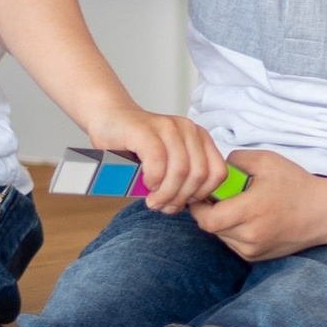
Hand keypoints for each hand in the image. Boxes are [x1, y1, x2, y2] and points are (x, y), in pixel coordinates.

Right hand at [94, 106, 226, 213]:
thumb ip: (182, 180)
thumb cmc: (137, 147)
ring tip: (152, 200)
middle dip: (180, 198)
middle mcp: (188, 129)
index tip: (181, 202)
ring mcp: (168, 127)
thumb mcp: (167, 164)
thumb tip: (186, 207)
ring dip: (165, 193)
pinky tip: (146, 184)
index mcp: (198, 138)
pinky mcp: (146, 130)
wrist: (109, 119)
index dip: (201, 195)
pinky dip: (153, 180)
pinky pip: (158, 162)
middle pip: (198, 175)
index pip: (217, 173)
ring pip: (180, 171)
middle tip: (162, 205)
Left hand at [195, 148, 326, 259]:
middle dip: (209, 211)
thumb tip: (215, 169)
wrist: (322, 213)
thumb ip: (236, 160)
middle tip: (220, 196)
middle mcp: (251, 236)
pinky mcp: (256, 258)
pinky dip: (233, 231)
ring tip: (239, 206)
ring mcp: (253, 250)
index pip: (207, 219)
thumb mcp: (266, 160)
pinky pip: (232, 243)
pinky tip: (248, 218)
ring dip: (221, 221)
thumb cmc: (296, 184)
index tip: (204, 193)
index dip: (198, 206)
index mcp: (252, 211)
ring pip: (220, 236)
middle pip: (211, 227)